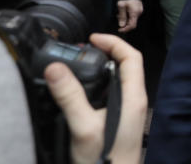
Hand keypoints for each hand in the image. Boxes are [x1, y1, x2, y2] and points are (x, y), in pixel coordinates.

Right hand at [44, 33, 146, 163]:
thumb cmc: (106, 163)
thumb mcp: (83, 127)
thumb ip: (70, 97)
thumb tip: (55, 68)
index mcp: (133, 97)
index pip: (131, 57)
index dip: (113, 42)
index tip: (92, 39)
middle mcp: (134, 102)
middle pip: (125, 65)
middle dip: (104, 53)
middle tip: (80, 51)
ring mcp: (128, 112)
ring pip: (117, 80)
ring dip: (99, 70)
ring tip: (77, 67)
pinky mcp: (119, 121)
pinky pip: (111, 95)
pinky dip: (97, 86)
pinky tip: (79, 92)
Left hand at [115, 0, 142, 32]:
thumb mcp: (121, 6)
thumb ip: (122, 16)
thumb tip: (121, 25)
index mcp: (135, 13)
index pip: (132, 25)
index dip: (125, 29)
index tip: (119, 30)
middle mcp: (139, 13)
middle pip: (132, 23)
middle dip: (124, 23)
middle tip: (118, 18)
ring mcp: (139, 11)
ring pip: (132, 19)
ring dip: (125, 19)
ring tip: (119, 14)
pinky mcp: (139, 9)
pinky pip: (133, 15)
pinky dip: (128, 16)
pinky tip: (124, 12)